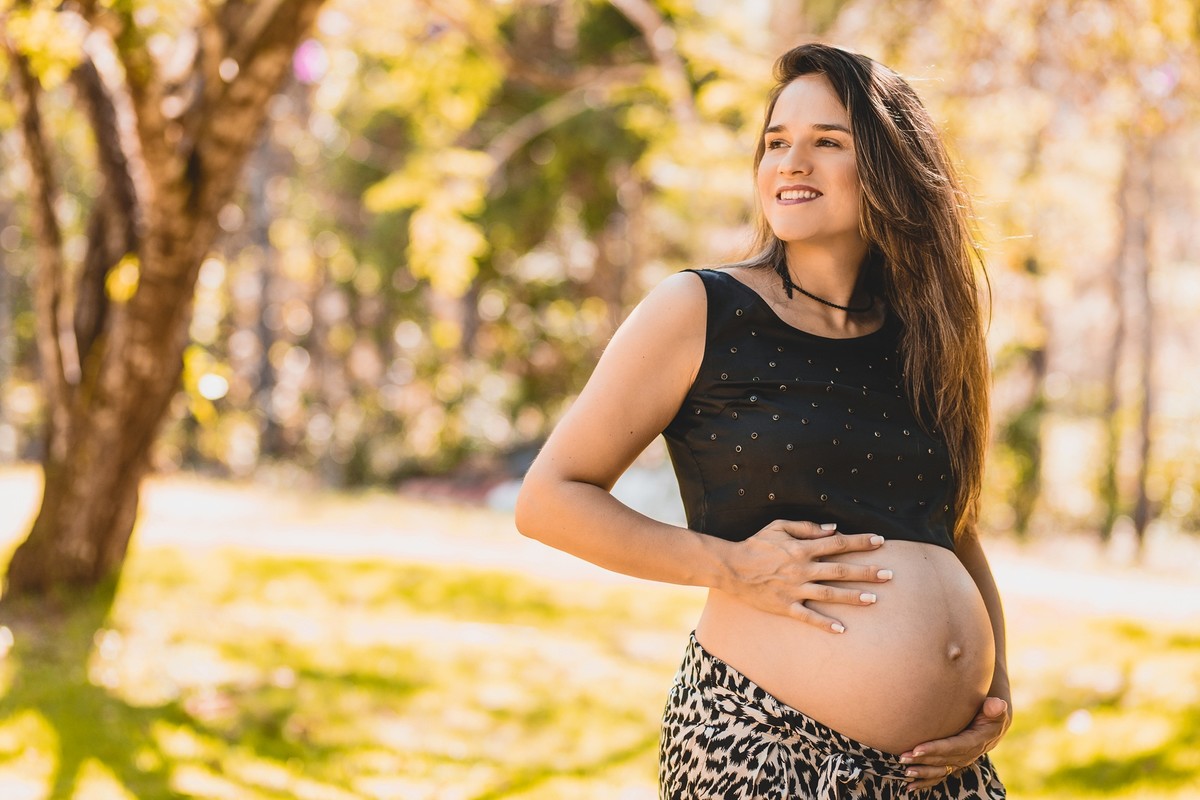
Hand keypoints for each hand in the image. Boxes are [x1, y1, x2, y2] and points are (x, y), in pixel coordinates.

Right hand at [720, 520, 891, 632]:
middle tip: (890, 575)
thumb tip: (834, 530)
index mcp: (802, 548)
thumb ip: (806, 528)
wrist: (730, 568)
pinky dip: (825, 624)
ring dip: (853, 597)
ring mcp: (795, 589)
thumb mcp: (778, 527)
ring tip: (874, 600)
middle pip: (841, 570)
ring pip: (830, 594)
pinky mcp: (785, 606)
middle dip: (867, 572)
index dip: (860, 542)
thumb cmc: (755, 544)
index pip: (838, 544)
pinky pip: (809, 617)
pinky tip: (842, 630)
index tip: (880, 542)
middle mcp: (802, 569)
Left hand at [899, 697, 1010, 792]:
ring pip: (939, 770)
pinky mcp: (953, 764)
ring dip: (922, 773)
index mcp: (976, 742)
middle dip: (922, 760)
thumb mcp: (996, 712)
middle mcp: (967, 755)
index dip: (936, 749)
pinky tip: (909, 787)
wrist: (993, 728)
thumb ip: (995, 708)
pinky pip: (939, 776)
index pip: (954, 747)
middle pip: (942, 760)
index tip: (917, 749)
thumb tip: (996, 704)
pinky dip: (924, 782)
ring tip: (904, 772)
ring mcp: (959, 762)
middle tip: (902, 758)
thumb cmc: (991, 715)